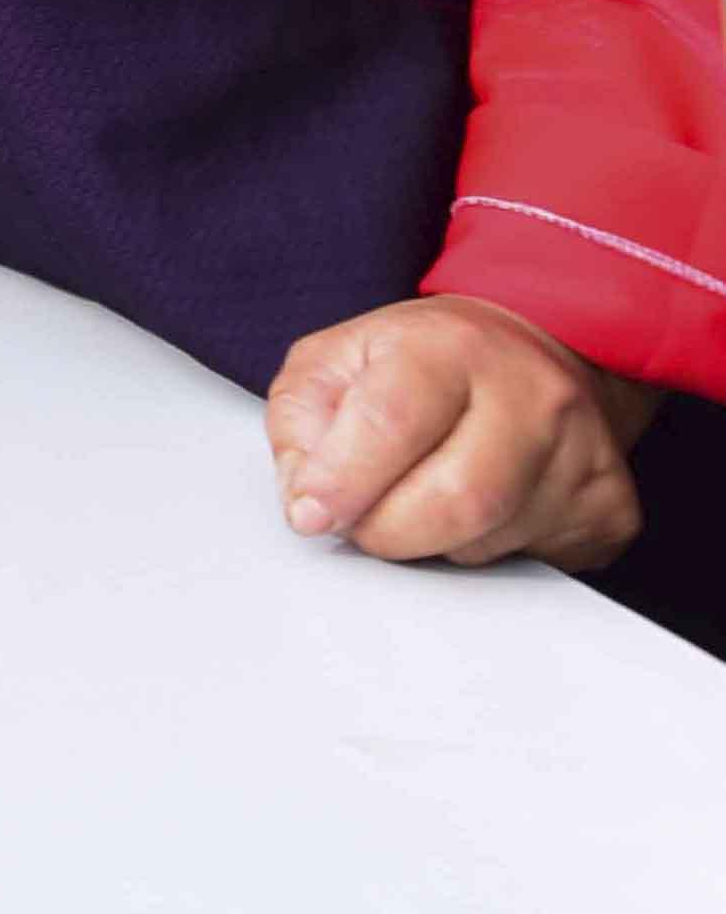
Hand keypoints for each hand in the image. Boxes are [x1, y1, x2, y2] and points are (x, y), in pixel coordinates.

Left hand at [265, 296, 656, 570]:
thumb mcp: (337, 360)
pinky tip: (477, 509)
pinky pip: (526, 566)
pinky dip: (479, 551)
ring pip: (485, 543)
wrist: (534, 353)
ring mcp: (585, 456)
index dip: (342, 480)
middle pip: (453, 501)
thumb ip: (301, 421)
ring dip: (428, 542)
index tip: (310, 514)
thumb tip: (306, 499)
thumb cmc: (424, 362)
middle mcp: (534, 396)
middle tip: (358, 518)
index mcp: (452, 347)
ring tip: (421, 493)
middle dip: (385, 529)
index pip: (394, 422)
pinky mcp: (611, 512)